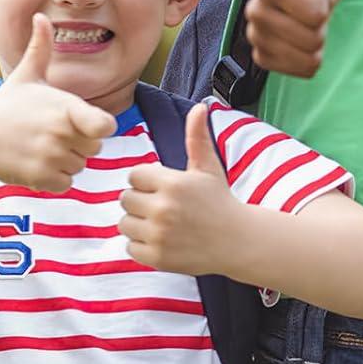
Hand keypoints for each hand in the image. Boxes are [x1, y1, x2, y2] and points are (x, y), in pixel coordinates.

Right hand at [0, 14, 115, 190]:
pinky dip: (54, 178)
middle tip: (49, 133)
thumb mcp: (26, 77)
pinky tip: (34, 163)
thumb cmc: (6, 107)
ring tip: (39, 146)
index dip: (99, 127)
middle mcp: (60, 133)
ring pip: (79, 165)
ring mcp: (51, 157)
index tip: (84, 124)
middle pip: (94, 147)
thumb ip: (41, 49)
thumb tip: (41, 17)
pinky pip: (66, 183)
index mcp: (64, 108)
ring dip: (64, 160)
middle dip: (77, 143)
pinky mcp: (42, 178)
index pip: (105, 126)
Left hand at [120, 102, 236, 274]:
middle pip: (125, 199)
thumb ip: (197, 137)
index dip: (147, 181)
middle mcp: (163, 209)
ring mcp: (159, 235)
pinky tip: (163, 240)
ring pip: (125, 224)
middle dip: (141, 201)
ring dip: (138, 223)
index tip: (165, 188)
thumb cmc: (219, 200)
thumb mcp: (208, 167)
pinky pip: (130, 247)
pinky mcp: (156, 258)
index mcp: (173, 183)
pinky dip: (142, 245)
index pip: (134, 176)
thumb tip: (200, 106)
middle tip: (164, 207)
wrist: (238, 241)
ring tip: (162, 224)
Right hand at [245, 0, 350, 77]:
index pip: (315, 12)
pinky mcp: (261, 54)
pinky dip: (306, 62)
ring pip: (301, 55)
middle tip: (316, 8)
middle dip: (321, 24)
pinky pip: (293, 70)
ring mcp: (256, 32)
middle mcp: (257, 8)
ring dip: (314, 43)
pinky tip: (304, 45)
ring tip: (309, 24)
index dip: (325, 4)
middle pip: (309, 36)